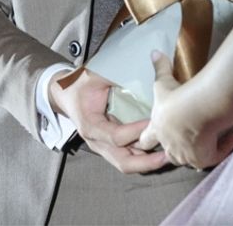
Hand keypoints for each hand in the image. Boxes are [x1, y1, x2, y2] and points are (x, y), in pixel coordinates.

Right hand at [49, 68, 168, 174]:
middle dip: (146, 162)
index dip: (136, 132)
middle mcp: (96, 141)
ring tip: (168, 157)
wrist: (64, 95)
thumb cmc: (80, 84)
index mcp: (90, 124)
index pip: (116, 136)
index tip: (154, 122)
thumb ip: (115, 76)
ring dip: (147, 163)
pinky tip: (159, 154)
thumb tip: (141, 69)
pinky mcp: (109, 147)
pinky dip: (142, 159)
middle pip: (122, 161)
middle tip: (167, 155)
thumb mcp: (94, 76)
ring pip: (126, 164)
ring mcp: (102, 147)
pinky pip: (127, 158)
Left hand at [138, 51, 232, 169]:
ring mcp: (186, 154)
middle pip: (167, 154)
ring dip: (195, 152)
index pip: (146, 139)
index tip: (148, 139)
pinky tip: (231, 138)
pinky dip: (223, 148)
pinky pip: (214, 157)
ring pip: (188, 159)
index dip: (147, 139)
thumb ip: (160, 67)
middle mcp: (170, 145)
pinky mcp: (203, 158)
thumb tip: (154, 52)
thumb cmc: (176, 96)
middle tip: (181, 143)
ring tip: (206, 142)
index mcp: (157, 127)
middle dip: (172, 149)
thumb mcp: (164, 81)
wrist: (195, 110)